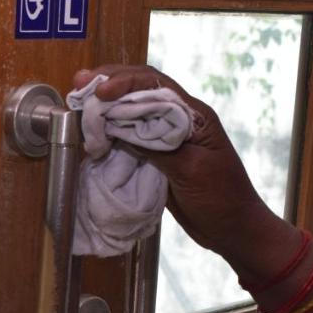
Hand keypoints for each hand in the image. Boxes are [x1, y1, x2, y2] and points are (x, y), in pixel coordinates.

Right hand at [72, 65, 299, 280]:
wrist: (234, 230)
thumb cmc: (222, 199)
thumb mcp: (190, 170)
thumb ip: (157, 146)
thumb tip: (119, 127)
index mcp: (194, 115)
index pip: (155, 85)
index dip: (124, 82)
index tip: (99, 91)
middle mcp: (180, 120)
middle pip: (142, 91)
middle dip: (110, 84)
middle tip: (79, 85)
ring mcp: (169, 139)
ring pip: (134, 112)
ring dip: (107, 107)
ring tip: (81, 105)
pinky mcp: (160, 157)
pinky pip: (132, 137)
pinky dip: (112, 132)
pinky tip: (95, 133)